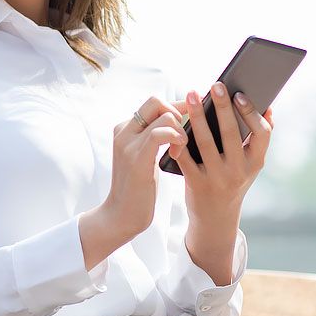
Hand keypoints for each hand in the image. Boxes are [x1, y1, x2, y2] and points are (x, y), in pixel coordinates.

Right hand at [105, 95, 187, 236]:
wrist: (121, 214)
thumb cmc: (138, 187)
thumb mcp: (144, 156)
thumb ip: (154, 138)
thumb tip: (180, 119)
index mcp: (125, 129)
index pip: (154, 103)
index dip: (176, 106)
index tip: (193, 115)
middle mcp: (124, 132)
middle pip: (156, 102)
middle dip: (179, 112)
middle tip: (186, 133)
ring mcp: (128, 144)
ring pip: (163, 116)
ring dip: (181, 129)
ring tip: (182, 146)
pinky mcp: (136, 158)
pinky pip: (159, 134)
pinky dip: (175, 137)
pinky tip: (179, 150)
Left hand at [168, 82, 273, 222]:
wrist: (215, 217)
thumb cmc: (232, 179)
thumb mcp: (250, 164)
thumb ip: (257, 138)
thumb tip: (268, 106)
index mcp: (255, 162)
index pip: (261, 134)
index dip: (252, 113)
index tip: (240, 94)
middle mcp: (239, 170)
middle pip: (230, 133)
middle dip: (222, 107)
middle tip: (215, 85)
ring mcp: (217, 178)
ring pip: (205, 142)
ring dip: (197, 117)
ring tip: (191, 96)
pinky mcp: (196, 184)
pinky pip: (186, 158)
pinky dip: (179, 139)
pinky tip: (174, 123)